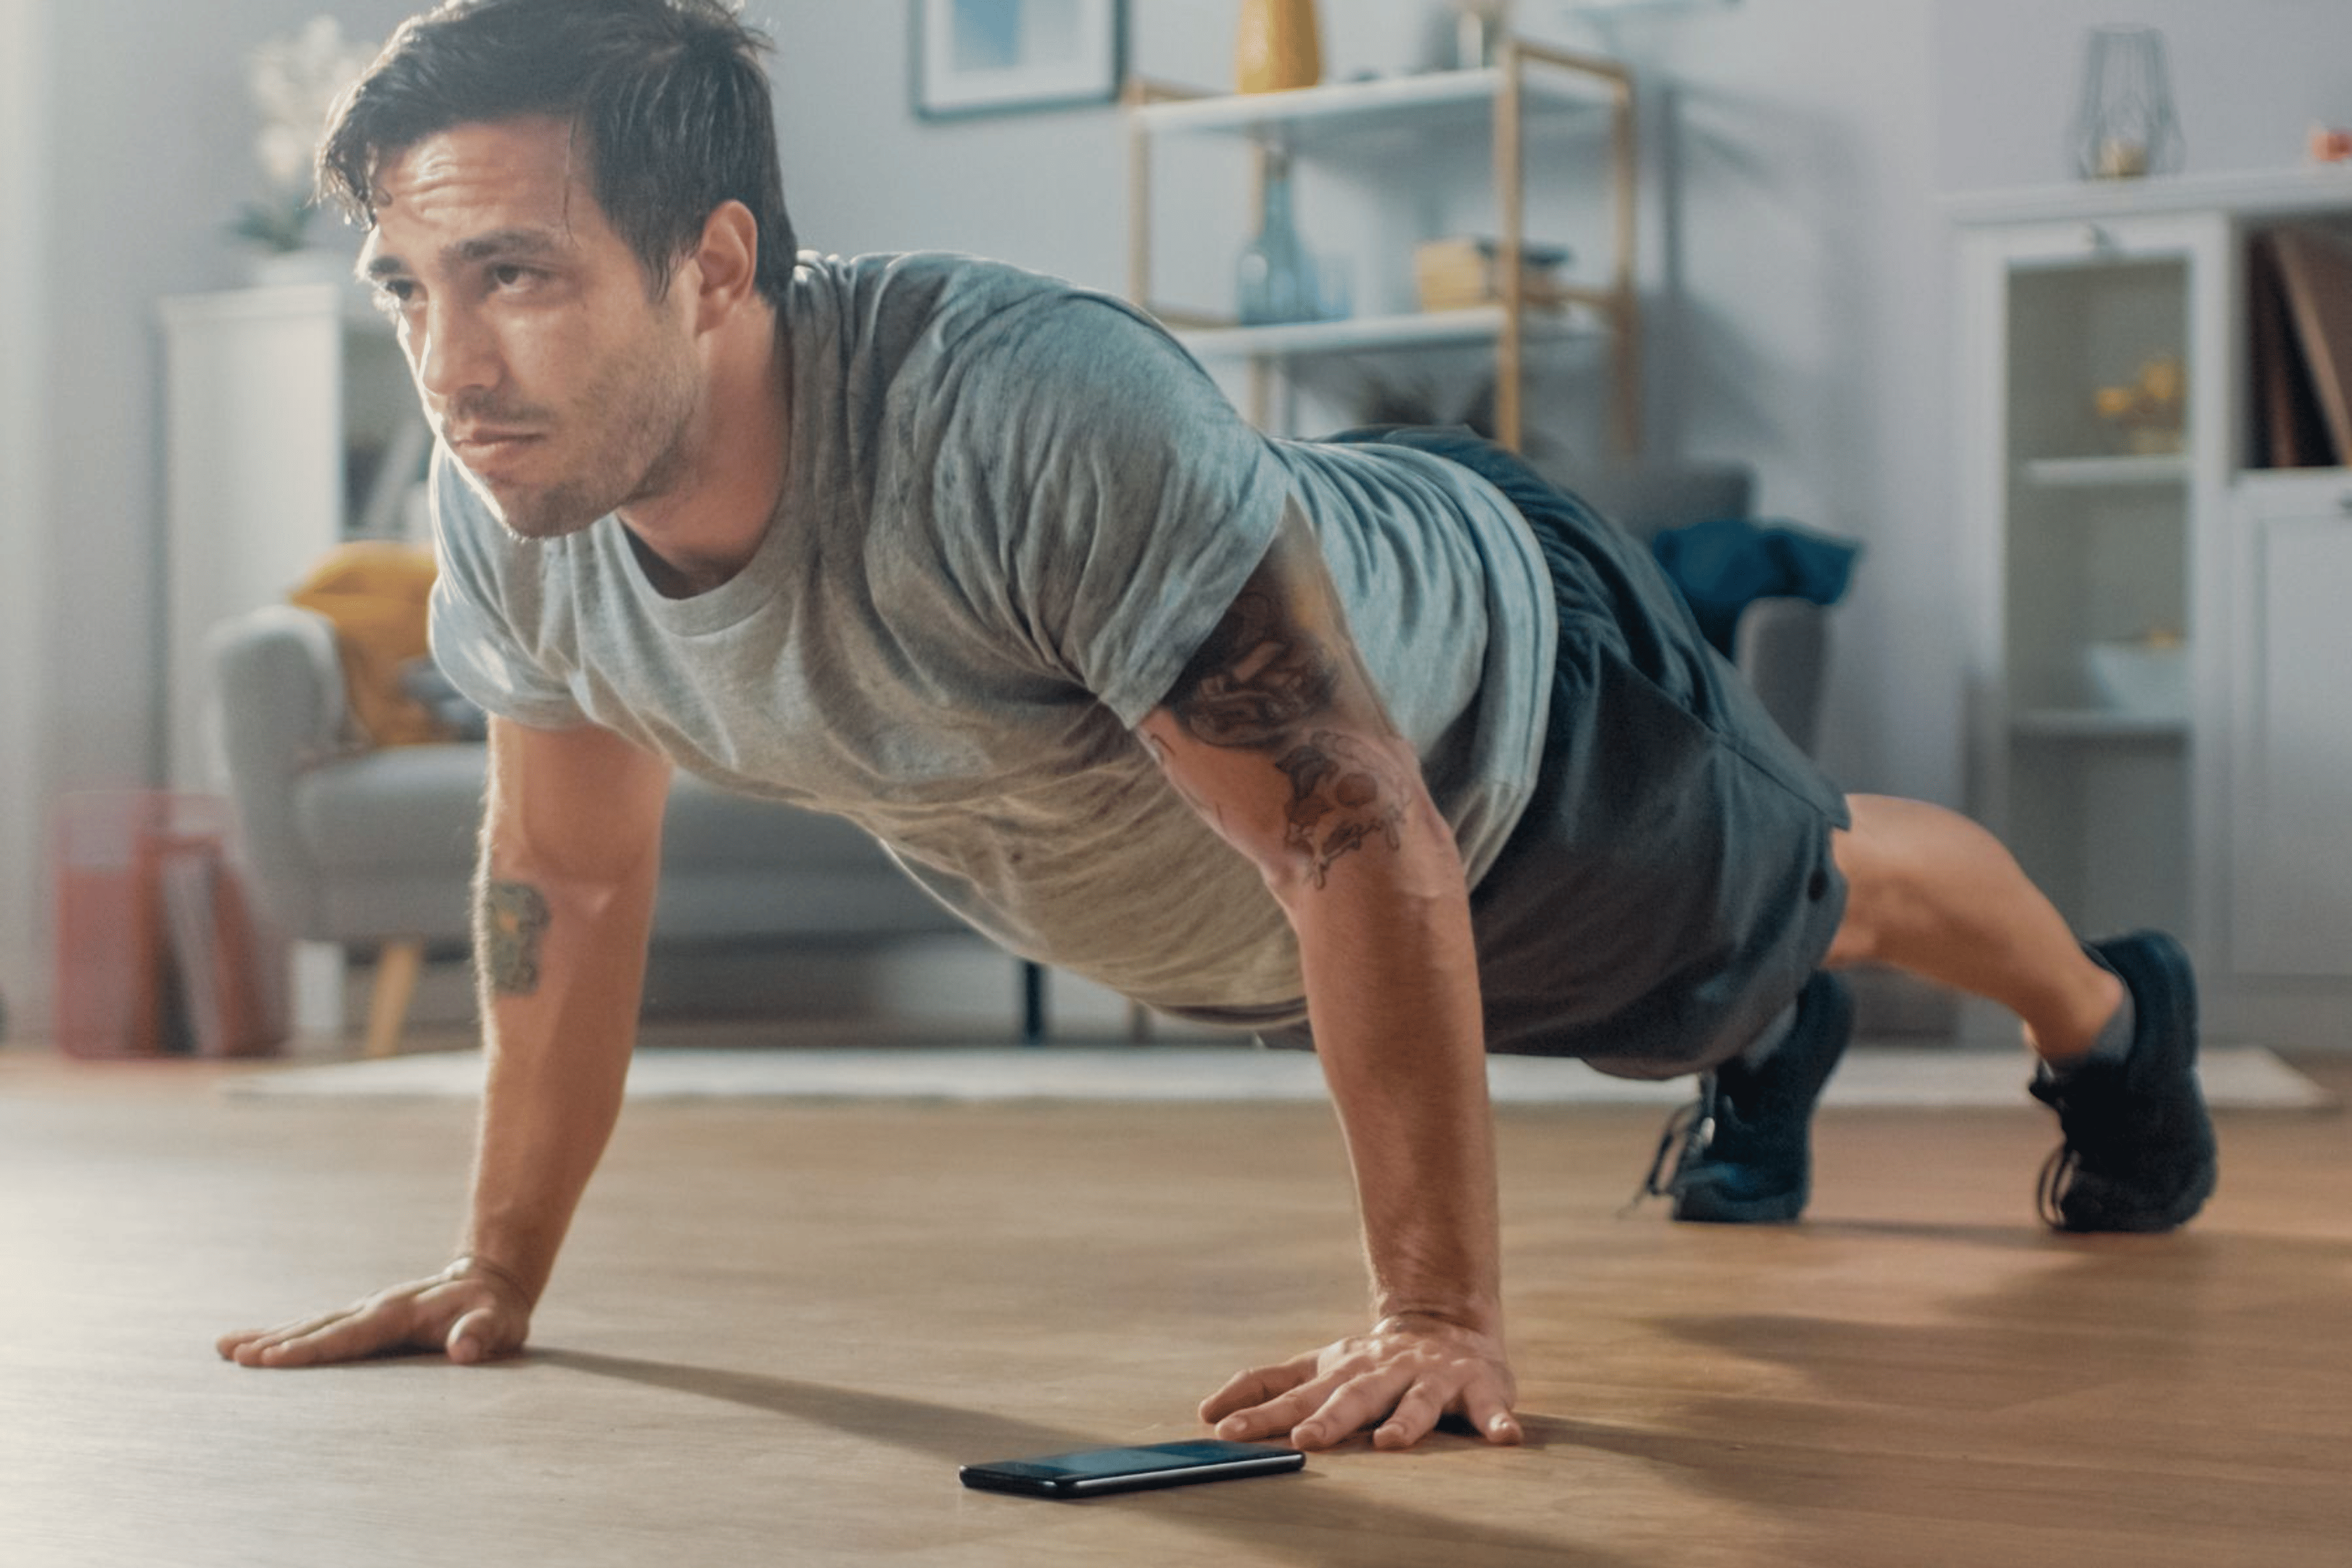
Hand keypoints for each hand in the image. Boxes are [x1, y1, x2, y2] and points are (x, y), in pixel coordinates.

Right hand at [215, 1257, 532, 1369]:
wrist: (491, 1281)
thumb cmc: (494, 1311)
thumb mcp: (499, 1323)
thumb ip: (482, 1334)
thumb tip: (465, 1349)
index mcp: (400, 1313)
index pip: (349, 1335)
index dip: (312, 1349)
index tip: (273, 1358)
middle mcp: (375, 1308)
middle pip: (319, 1327)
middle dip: (278, 1342)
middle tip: (234, 1355)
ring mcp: (366, 1310)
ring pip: (312, 1324)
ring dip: (270, 1336)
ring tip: (225, 1348)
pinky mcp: (363, 1318)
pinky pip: (319, 1326)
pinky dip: (285, 1334)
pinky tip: (254, 1342)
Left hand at [1198, 1312, 1520, 1452]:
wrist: (1446, 1322)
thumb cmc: (1372, 1361)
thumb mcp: (1319, 1366)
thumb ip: (1269, 1386)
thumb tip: (1206, 1410)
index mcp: (1341, 1370)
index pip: (1293, 1391)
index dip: (1258, 1410)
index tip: (1222, 1428)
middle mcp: (1382, 1371)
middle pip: (1350, 1396)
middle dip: (1327, 1419)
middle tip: (1300, 1440)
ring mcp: (1430, 1376)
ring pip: (1416, 1400)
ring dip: (1405, 1421)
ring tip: (1390, 1443)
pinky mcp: (1477, 1385)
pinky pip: (1488, 1406)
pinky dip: (1496, 1420)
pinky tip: (1504, 1438)